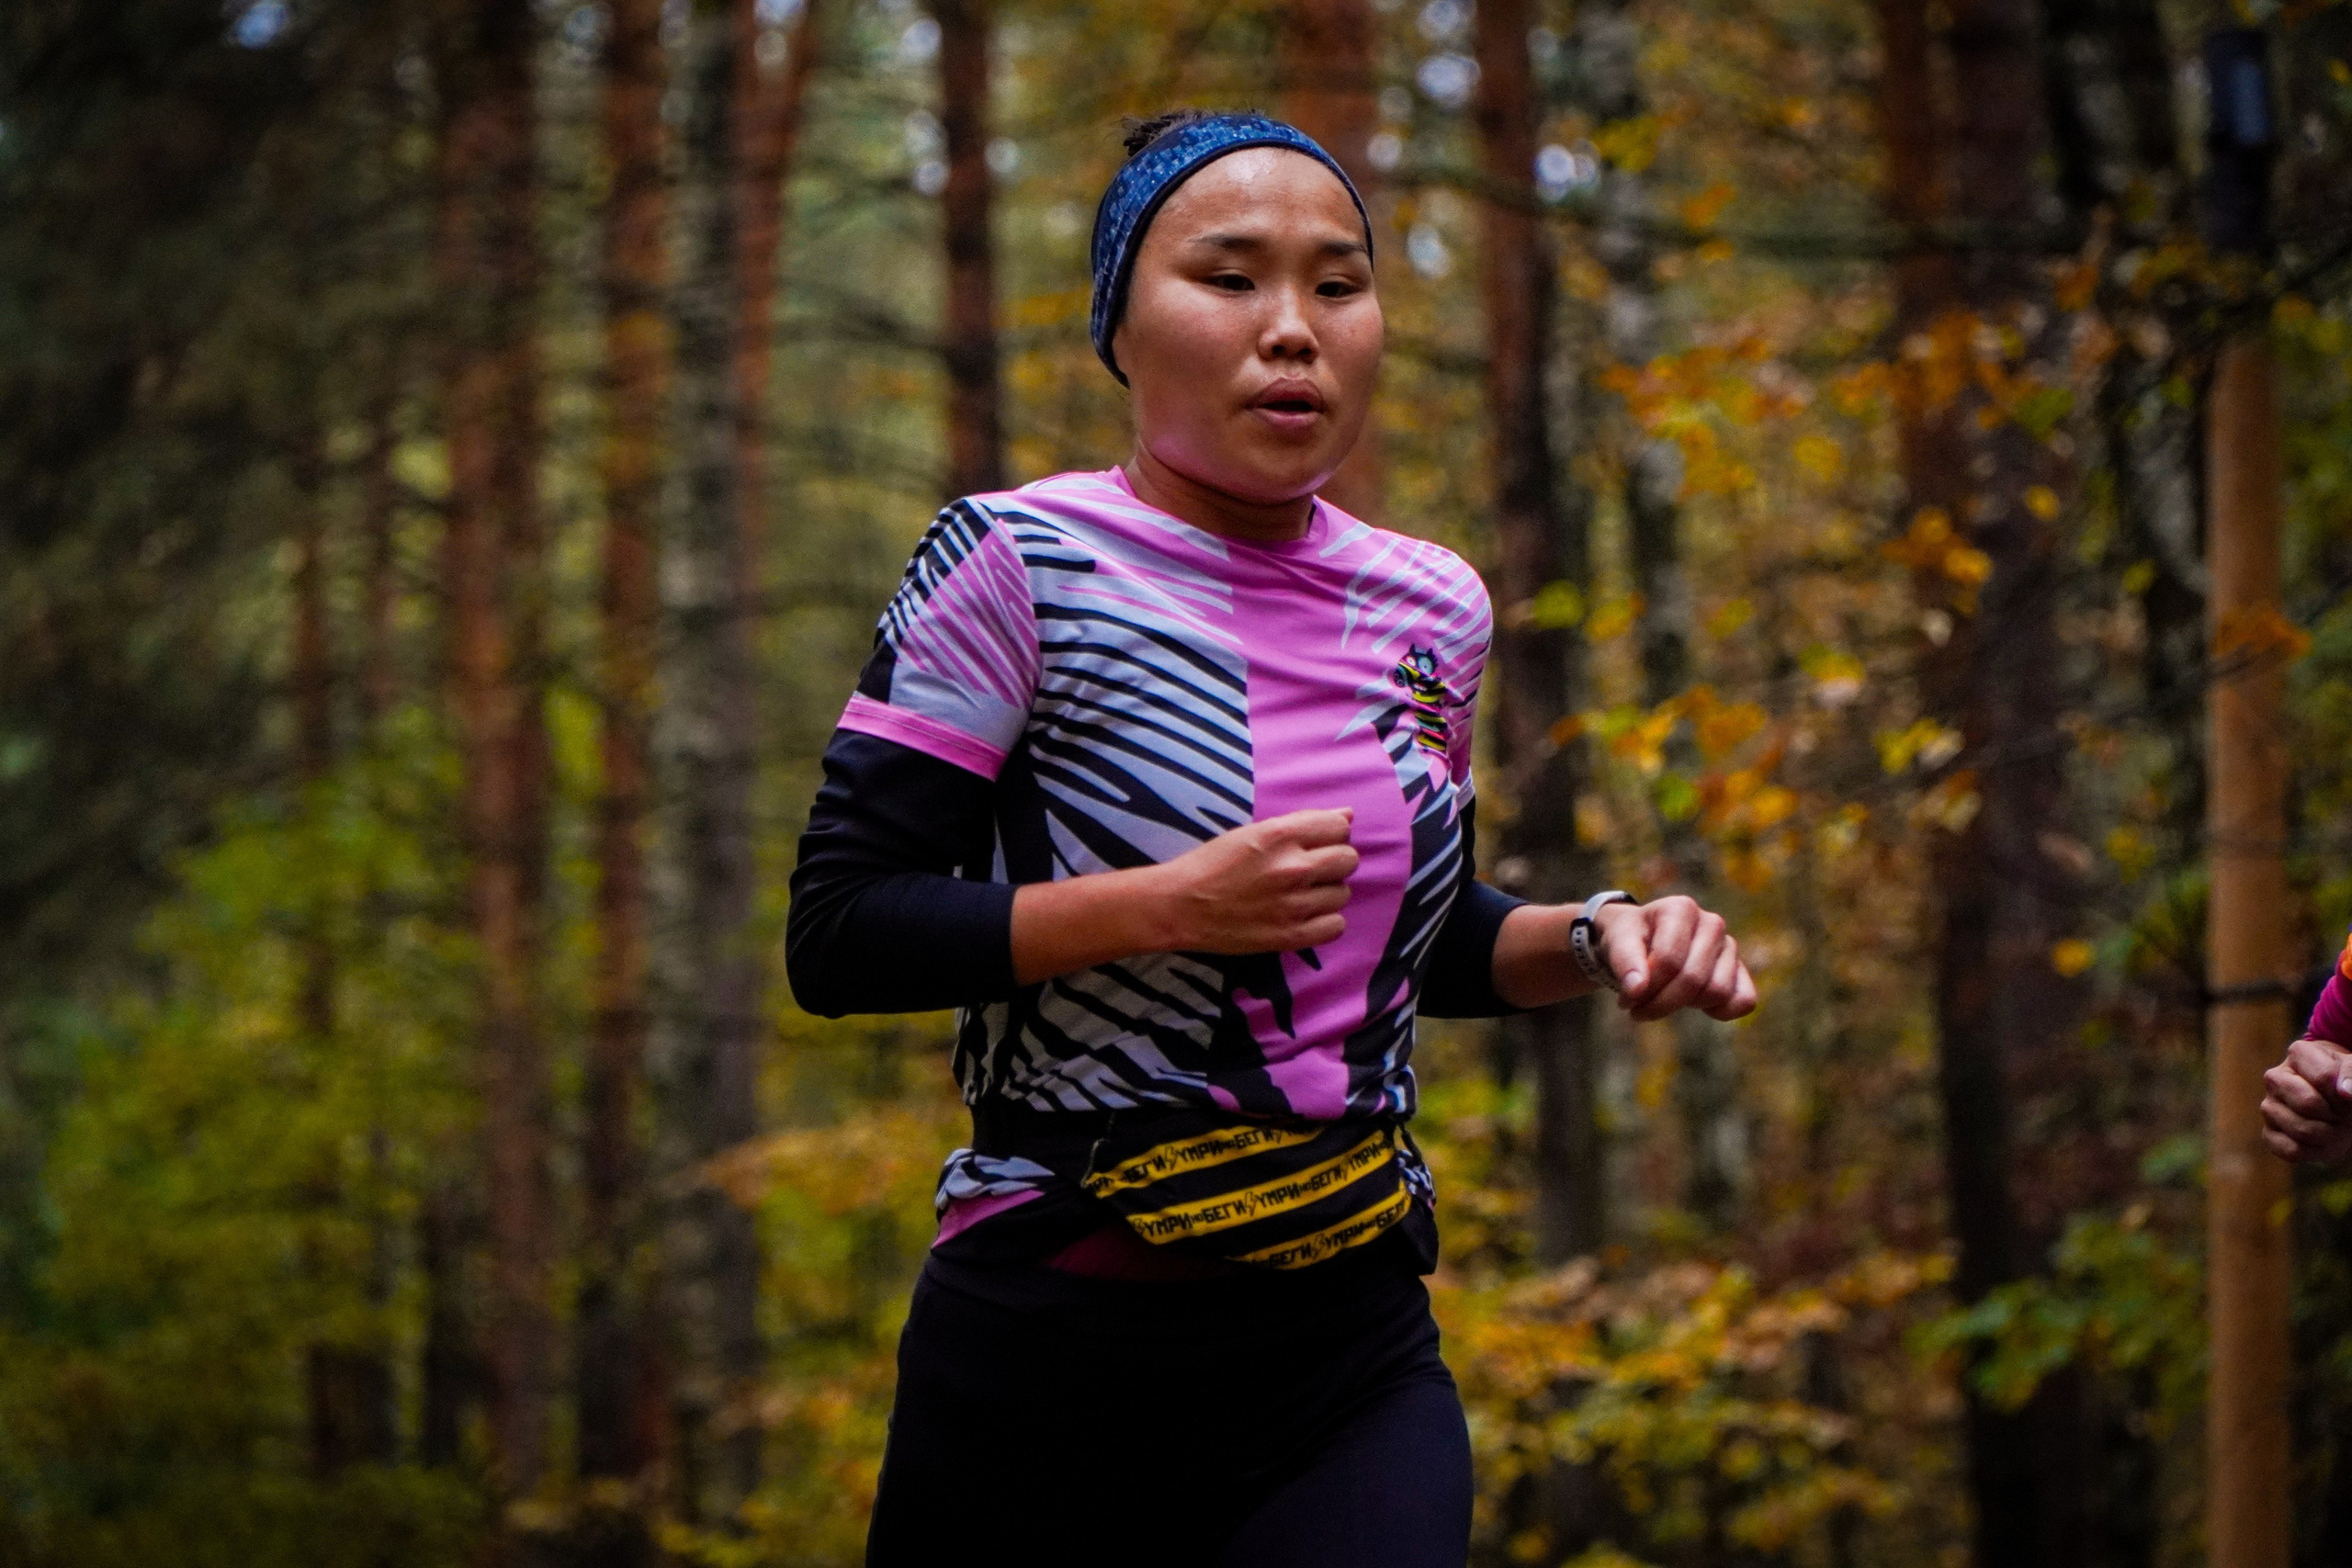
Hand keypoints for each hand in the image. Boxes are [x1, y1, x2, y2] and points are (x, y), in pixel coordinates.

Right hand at [1146, 808, 1358, 953]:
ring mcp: (1293, 905)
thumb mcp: (1252, 832)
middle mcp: (1292, 868)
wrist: (1179, 907)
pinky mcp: (1290, 936)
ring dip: (1326, 892)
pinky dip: (1325, 921)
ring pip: (1343, 893)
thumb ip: (1302, 822)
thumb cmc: (1212, 864)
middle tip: (1309, 870)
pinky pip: (1336, 926)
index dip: (1330, 834)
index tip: (1315, 843)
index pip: (1338, 826)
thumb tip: (1348, 816)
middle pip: (1348, 859)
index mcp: (1279, 835)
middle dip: (1333, 862)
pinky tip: (1304, 916)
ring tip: (1300, 894)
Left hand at [1593, 895, 1756, 1021]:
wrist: (1642, 938)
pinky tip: (1696, 1006)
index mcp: (1682, 909)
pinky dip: (1721, 1012)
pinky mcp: (1740, 969)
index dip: (1645, 989)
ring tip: (1663, 998)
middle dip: (1661, 1003)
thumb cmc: (1630, 938)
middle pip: (1693, 979)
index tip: (1626, 999)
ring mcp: (1729, 946)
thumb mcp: (1617, 942)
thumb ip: (1624, 962)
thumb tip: (1636, 989)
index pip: (1669, 961)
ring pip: (1717, 992)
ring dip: (1686, 1006)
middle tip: (1638, 1009)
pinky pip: (1744, 1001)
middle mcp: (1712, 923)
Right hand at [2261, 1037, 2351, 1164]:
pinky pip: (2291, 1150)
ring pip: (2302, 1130)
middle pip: (2308, 1103)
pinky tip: (2322, 1141)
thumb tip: (2346, 1092)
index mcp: (2298, 1054)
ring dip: (2331, 1136)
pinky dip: (2315, 1152)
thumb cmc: (2346, 1084)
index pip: (2323, 1077)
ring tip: (2337, 1127)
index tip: (2351, 1096)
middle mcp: (2275, 1078)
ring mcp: (2269, 1106)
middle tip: (2345, 1114)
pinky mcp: (2269, 1133)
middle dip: (2336, 1115)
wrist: (2341, 1104)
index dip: (2345, 1094)